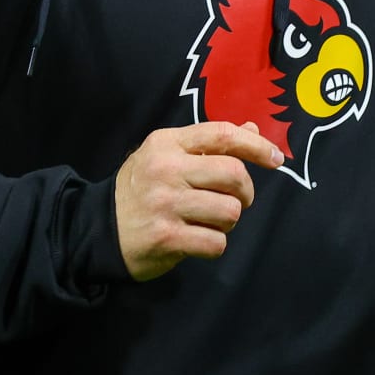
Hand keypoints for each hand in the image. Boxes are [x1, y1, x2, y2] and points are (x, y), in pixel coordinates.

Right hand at [114, 121, 284, 281]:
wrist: (98, 228)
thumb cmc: (141, 188)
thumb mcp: (167, 155)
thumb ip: (208, 144)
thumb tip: (253, 130)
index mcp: (167, 143)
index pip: (222, 134)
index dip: (256, 146)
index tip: (276, 158)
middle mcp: (166, 169)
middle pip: (234, 174)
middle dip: (245, 191)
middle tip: (236, 200)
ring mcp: (165, 204)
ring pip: (229, 211)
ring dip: (228, 221)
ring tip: (210, 221)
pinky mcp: (166, 238)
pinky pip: (215, 242)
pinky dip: (214, 244)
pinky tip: (198, 240)